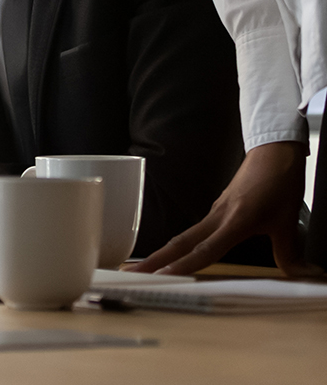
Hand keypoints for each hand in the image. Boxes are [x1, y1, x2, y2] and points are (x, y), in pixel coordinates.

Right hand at [131, 140, 318, 275]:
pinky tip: (175, 252)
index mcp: (233, 222)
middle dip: (155, 259)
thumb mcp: (287, 222)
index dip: (183, 265)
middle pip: (180, 243)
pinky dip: (181, 245)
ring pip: (184, 237)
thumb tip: (299, 274)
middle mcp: (217, 218)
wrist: (273, 153)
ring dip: (164, 253)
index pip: (204, 250)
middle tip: (130, 272)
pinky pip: (195, 231)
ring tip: (145, 266)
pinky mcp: (218, 209)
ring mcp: (215, 212)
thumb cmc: (279, 183)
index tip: (162, 277)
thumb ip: (288, 251)